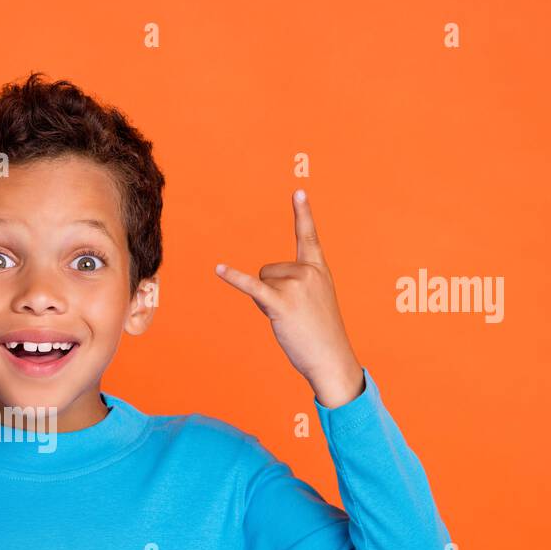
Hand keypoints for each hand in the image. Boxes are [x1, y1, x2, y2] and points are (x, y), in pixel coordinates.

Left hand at [214, 190, 363, 408]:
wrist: (332, 358)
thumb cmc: (321, 333)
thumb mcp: (315, 300)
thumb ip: (296, 283)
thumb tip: (261, 283)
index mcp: (319, 269)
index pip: (309, 236)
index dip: (303, 214)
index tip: (298, 191)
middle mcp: (308, 272)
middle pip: (269, 269)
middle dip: (272, 291)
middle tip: (294, 313)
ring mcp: (296, 286)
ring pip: (260, 282)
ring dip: (266, 302)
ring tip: (288, 318)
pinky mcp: (281, 303)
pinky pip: (252, 286)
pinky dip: (234, 278)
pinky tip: (218, 269)